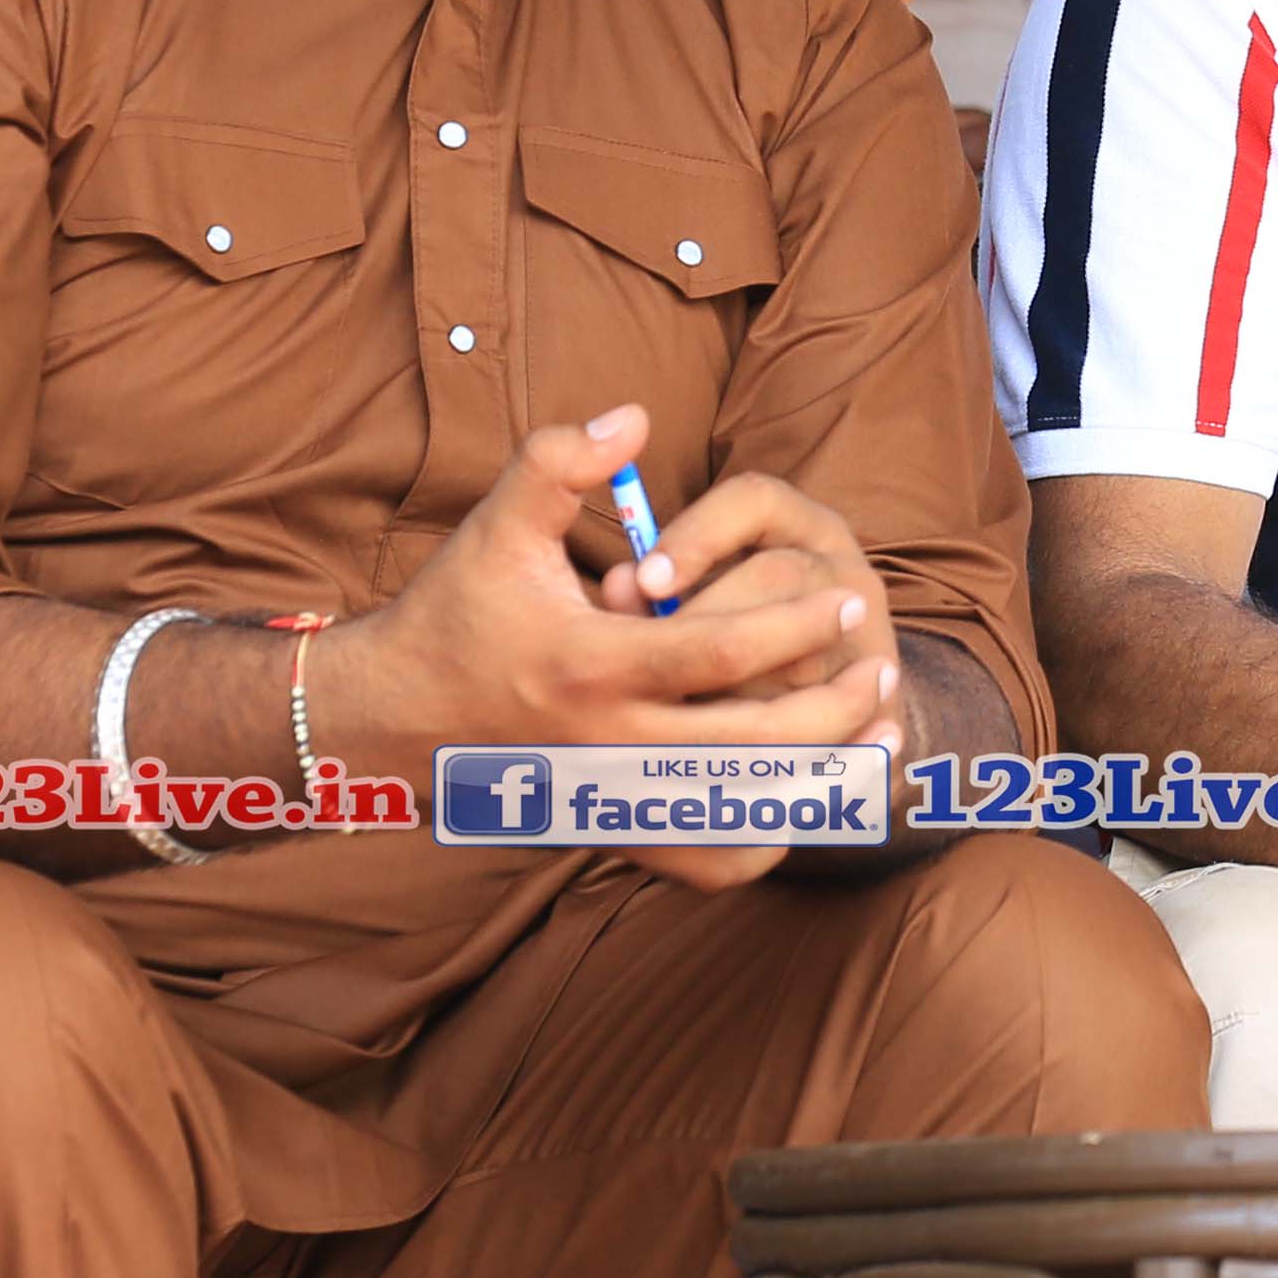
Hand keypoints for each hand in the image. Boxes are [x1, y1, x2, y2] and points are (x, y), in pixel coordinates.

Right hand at [322, 412, 901, 895]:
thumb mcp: (497, 525)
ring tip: (877, 734)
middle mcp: (609, 744)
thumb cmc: (457, 614)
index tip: (847, 599)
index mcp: (591, 665)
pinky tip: (808, 796)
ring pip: (744, 812)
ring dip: (822, 779)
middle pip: (753, 745)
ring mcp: (615, 798)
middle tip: (880, 667)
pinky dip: (768, 838)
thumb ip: (561, 461)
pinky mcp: (615, 830)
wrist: (397, 719)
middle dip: (833, 708)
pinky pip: (709, 860)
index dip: (795, 627)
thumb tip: (635, 416)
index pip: (720, 654)